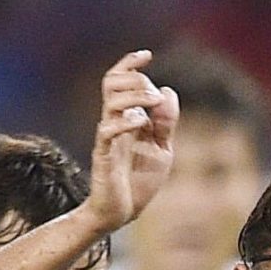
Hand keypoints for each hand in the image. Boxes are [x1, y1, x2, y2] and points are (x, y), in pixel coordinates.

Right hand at [79, 51, 177, 233]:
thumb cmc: (138, 183)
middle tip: (153, 94)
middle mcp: (114, 123)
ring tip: (153, 102)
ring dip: (135, 94)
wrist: (120, 214)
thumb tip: (167, 90)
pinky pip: (108, 130)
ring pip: (111, 101)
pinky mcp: (103, 156)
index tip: (147, 54)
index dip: (130, 64)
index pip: (119, 81)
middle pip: (111, 83)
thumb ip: (166, 122)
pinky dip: (127, 120)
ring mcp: (108, 139)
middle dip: (134, 78)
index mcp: (126, 119)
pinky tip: (142, 123)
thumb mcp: (162, 149)